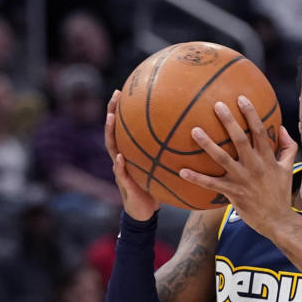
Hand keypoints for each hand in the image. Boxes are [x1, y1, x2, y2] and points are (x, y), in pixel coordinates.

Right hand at [104, 90, 159, 220]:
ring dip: (110, 133)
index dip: (122, 109)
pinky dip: (120, 165)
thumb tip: (190, 134)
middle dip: (112, 112)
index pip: (124, 127)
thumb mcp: (161, 167)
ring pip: (112, 148)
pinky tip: (121, 157)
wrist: (144, 211)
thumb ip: (169, 153)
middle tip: (115, 94)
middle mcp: (122, 158)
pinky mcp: (125, 184)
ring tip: (111, 118)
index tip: (123, 90)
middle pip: (114, 131)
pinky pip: (121, 173)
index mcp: (130, 152)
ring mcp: (120, 170)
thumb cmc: (155, 186)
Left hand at [179, 96, 297, 236]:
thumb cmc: (281, 192)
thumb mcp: (289, 167)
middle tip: (217, 105)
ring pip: (223, 158)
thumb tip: (281, 128)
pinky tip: (181, 171)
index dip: (251, 114)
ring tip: (195, 130)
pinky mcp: (233, 193)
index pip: (260, 131)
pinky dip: (197, 178)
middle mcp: (255, 166)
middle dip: (229, 121)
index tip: (241, 98)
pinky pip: (212, 184)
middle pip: (240, 139)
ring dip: (208, 144)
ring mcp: (243, 179)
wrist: (277, 220)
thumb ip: (287, 147)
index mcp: (268, 158)